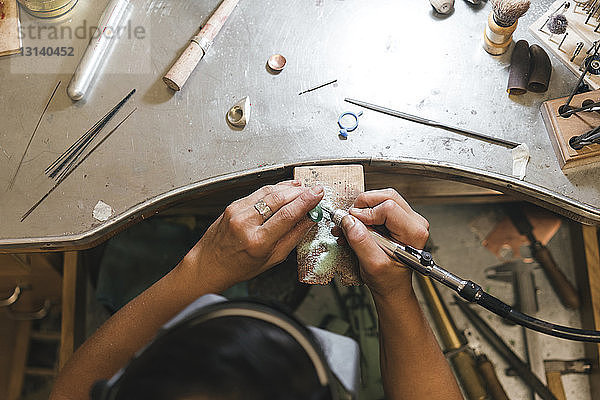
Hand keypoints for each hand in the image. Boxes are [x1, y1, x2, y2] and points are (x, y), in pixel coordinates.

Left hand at [183, 180, 323, 290]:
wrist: (209, 264)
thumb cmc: (239, 266)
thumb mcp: (273, 259)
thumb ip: (293, 237)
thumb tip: (310, 220)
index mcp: (258, 241)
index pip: (288, 215)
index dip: (307, 201)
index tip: (318, 194)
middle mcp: (246, 224)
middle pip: (279, 199)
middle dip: (300, 192)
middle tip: (314, 190)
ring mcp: (237, 212)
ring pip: (268, 192)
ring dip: (288, 188)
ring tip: (302, 188)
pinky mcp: (232, 205)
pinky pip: (257, 193)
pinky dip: (273, 189)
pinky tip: (283, 190)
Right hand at [340, 189, 429, 298]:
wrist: (391, 285)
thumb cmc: (388, 280)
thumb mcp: (372, 265)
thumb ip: (361, 242)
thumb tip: (350, 221)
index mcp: (413, 233)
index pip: (387, 208)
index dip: (365, 214)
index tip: (352, 223)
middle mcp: (414, 222)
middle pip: (386, 196)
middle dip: (362, 206)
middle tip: (349, 219)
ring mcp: (406, 219)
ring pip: (381, 198)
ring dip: (361, 210)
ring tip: (348, 225)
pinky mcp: (397, 219)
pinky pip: (378, 205)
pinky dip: (363, 214)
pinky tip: (353, 227)